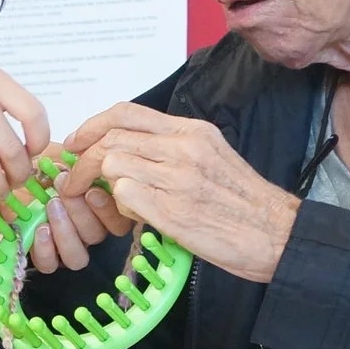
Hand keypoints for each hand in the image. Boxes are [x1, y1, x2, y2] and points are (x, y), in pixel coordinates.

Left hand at [60, 103, 298, 282]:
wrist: (276, 235)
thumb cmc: (242, 202)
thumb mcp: (211, 157)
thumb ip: (171, 148)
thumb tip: (125, 150)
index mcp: (192, 131)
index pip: (125, 113)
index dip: (91, 125)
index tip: (75, 143)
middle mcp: (184, 148)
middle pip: (111, 139)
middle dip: (83, 161)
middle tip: (74, 181)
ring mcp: (179, 178)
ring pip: (113, 165)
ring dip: (104, 187)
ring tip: (119, 204)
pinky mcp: (174, 210)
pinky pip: (125, 196)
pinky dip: (120, 207)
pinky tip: (137, 218)